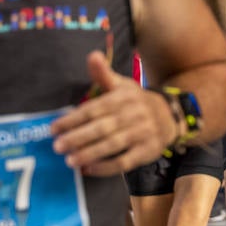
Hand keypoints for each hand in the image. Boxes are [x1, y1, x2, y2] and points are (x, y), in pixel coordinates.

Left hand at [51, 51, 176, 175]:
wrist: (170, 116)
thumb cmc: (136, 102)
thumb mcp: (123, 85)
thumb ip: (104, 74)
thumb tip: (93, 55)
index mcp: (124, 97)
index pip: (95, 109)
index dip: (74, 119)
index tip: (54, 128)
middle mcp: (134, 114)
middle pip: (103, 127)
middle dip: (78, 137)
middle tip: (57, 146)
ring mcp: (143, 133)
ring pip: (113, 144)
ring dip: (90, 153)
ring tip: (69, 160)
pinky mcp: (147, 151)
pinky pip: (125, 161)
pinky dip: (106, 167)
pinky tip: (89, 169)